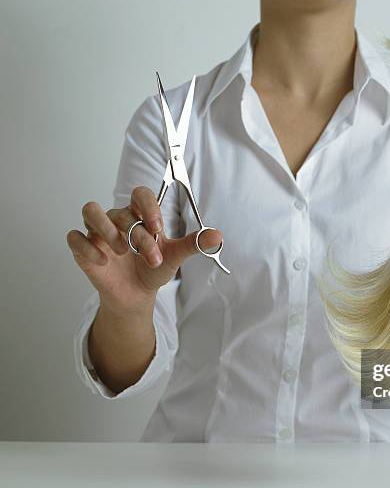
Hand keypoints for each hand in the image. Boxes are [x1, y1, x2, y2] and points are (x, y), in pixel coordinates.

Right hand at [67, 186, 221, 314]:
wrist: (138, 294)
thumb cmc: (153, 269)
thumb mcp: (175, 257)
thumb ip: (194, 244)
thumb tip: (217, 235)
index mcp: (140, 215)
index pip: (140, 193)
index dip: (148, 206)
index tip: (158, 227)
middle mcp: (117, 219)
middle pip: (122, 213)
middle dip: (139, 237)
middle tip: (151, 257)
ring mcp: (98, 232)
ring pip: (90, 211)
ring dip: (107, 230)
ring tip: (121, 252)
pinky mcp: (83, 248)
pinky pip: (75, 237)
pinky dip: (87, 247)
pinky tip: (103, 261)